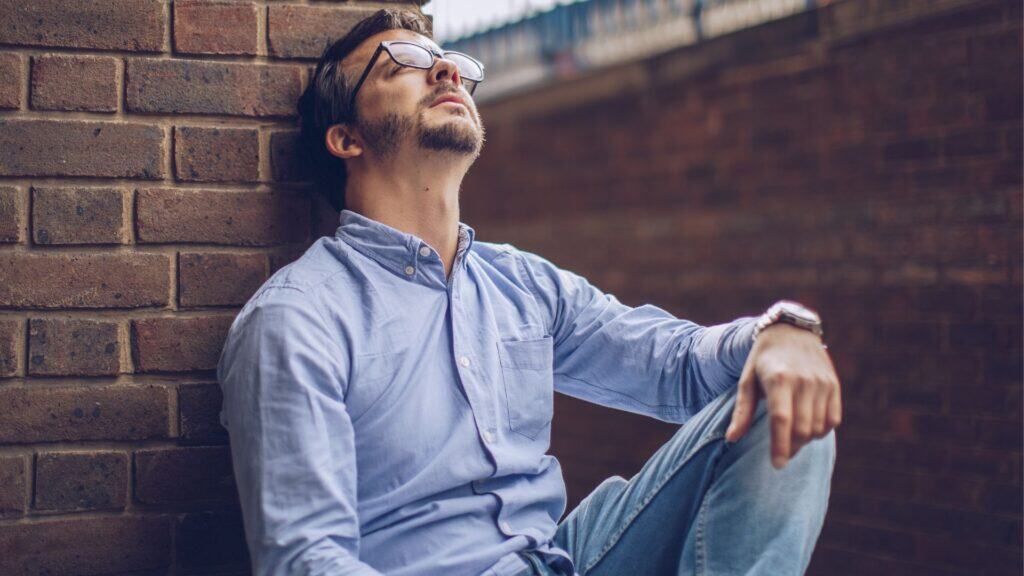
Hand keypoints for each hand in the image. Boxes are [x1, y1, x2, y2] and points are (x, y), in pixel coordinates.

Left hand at [725, 323, 841, 468]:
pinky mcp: (834, 385)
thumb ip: (742, 411)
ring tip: (791, 439)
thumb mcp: (746, 381)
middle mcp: (804, 381)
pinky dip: (820, 431)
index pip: (782, 420)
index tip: (777, 465)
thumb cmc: (763, 360)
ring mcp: (822, 383)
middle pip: (802, 429)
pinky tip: (807, 428)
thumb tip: (732, 439)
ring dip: (805, 441)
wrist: (790, 332)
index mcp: (778, 379)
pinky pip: (832, 420)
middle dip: (791, 448)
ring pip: (818, 428)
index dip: (780, 446)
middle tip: (781, 454)